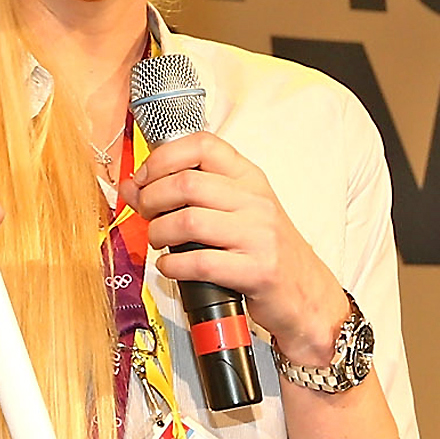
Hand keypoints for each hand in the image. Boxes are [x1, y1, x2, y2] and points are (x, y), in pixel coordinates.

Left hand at [118, 131, 349, 365]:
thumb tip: (132, 186)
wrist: (307, 293)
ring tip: (158, 240)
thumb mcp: (232, 211)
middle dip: (152, 198)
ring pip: (188, 221)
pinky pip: (199, 262)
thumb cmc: (265, 249)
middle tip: (146, 212)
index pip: (202, 145)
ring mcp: (259, 235)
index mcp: (249, 178)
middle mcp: (255, 201)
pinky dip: (172, 265)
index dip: (163, 158)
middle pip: (186, 183)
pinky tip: (170, 266)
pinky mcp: (256, 270)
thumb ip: (184, 196)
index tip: (145, 177)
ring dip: (158, 232)